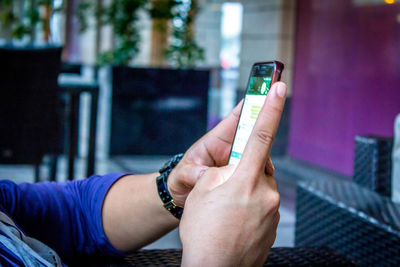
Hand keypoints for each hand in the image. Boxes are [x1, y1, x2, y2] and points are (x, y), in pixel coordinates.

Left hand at [168, 94, 274, 206]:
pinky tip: (262, 184)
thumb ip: (193, 174)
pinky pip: (256, 170)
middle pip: (253, 133)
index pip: (236, 117)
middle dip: (265, 132)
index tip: (266, 93)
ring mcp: (237, 161)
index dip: (252, 104)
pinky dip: (261, 175)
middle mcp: (230, 148)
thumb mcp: (183, 175)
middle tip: (272, 135)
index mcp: (215, 140)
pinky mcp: (241, 174)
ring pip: (258, 153)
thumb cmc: (181, 179)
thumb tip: (206, 175)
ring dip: (264, 159)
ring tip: (265, 170)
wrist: (183, 196)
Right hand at [180, 82, 286, 265]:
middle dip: (245, 168)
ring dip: (246, 191)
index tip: (281, 89)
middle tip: (226, 183)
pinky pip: (263, 207)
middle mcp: (265, 193)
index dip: (271, 108)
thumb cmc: (202, 231)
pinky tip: (234, 220)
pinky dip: (250, 208)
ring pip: (261, 188)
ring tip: (227, 209)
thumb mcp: (202, 190)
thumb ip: (221, 171)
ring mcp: (272, 212)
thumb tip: (233, 168)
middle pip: (259, 166)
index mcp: (245, 179)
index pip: (261, 135)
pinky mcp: (273, 227)